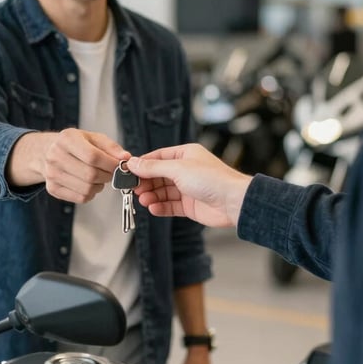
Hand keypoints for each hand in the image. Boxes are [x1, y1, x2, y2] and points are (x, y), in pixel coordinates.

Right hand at [38, 128, 129, 203]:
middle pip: (90, 175)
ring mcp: (52, 174)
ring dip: (100, 186)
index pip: (93, 156)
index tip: (120, 166)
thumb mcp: (93, 138)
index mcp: (66, 139)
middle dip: (107, 176)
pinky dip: (91, 193)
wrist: (48, 152)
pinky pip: (80, 198)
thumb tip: (125, 158)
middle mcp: (55, 156)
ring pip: (87, 189)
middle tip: (111, 173)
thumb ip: (111, 147)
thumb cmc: (75, 144)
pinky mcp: (53, 188)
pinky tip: (89, 184)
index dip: (111, 164)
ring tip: (99, 177)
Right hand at [126, 143, 251, 227]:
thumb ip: (153, 167)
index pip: (158, 157)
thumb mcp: (178, 168)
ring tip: (143, 200)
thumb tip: (134, 163)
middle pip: (158, 176)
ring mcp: (188, 188)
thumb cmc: (213, 179)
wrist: (233, 202)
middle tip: (134, 189)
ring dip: (152, 196)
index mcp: (185, 155)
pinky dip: (160, 207)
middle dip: (146, 182)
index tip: (129, 172)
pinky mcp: (190, 205)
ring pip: (163, 192)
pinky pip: (170, 205)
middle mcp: (186, 170)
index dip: (143, 164)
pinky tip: (153, 208)